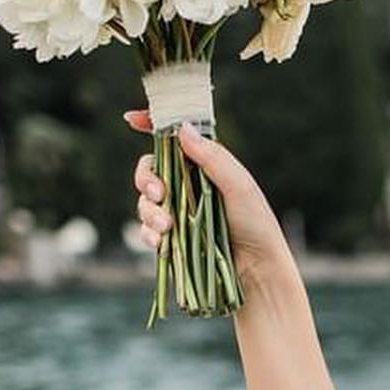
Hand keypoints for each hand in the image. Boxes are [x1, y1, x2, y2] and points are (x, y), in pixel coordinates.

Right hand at [125, 111, 289, 281]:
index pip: (173, 139)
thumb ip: (212, 157)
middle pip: (150, 171)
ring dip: (149, 212)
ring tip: (167, 227)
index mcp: (204, 164)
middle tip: (158, 193)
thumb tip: (183, 127)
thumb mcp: (239, 185)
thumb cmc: (256, 224)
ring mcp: (179, 211)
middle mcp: (188, 185)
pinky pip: (148, 230)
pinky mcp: (173, 237)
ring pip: (145, 202)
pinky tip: (160, 242)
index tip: (132, 120)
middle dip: (146, 180)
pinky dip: (150, 235)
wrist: (257, 269)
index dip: (150, 125)